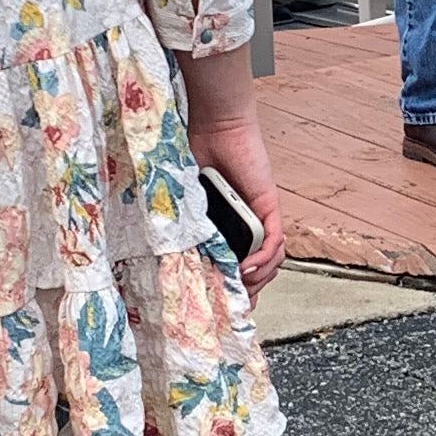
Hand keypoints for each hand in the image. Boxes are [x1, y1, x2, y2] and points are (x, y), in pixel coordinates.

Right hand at [176, 48, 286, 290]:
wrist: (213, 125)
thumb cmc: (194, 154)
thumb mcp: (181, 200)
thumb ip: (178, 223)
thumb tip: (160, 256)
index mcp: (227, 226)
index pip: (236, 264)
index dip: (232, 289)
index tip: (221, 310)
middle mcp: (248, 225)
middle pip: (259, 270)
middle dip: (248, 293)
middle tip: (232, 308)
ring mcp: (261, 217)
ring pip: (271, 260)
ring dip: (257, 280)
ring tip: (239, 290)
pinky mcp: (269, 206)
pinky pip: (275, 241)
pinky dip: (265, 259)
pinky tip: (249, 269)